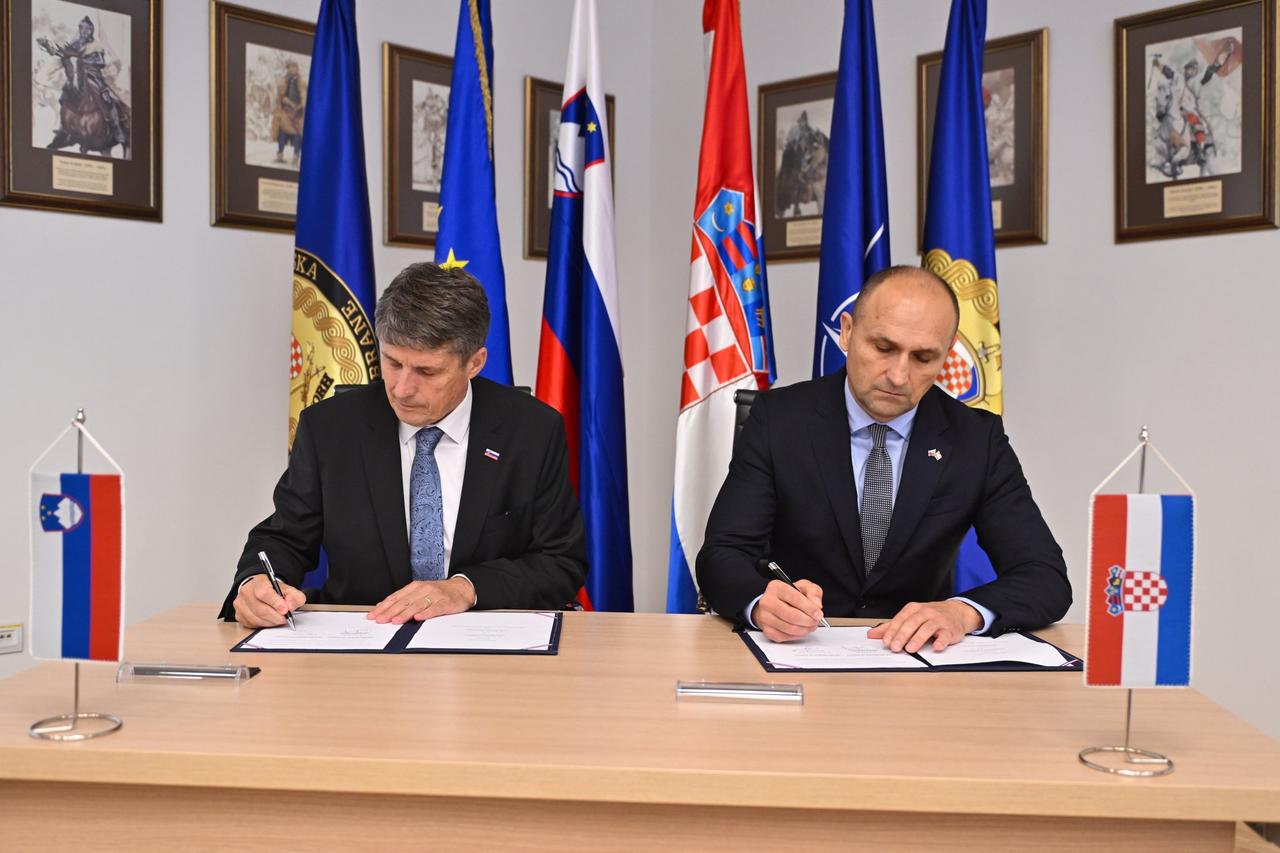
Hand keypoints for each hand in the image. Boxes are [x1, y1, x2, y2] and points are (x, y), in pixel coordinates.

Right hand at [233, 574, 304, 628]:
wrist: (259, 589)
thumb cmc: (272, 590)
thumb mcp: (288, 589)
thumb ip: (294, 596)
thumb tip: (290, 606)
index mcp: (259, 582)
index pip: (264, 593)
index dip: (275, 603)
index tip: (285, 610)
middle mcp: (246, 592)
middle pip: (260, 609)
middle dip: (276, 617)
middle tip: (285, 618)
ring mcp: (240, 604)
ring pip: (256, 619)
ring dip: (270, 622)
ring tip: (278, 619)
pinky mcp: (239, 615)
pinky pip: (252, 624)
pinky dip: (263, 624)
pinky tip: (269, 620)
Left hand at [368, 577, 475, 623]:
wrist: (461, 588)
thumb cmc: (438, 592)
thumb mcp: (419, 592)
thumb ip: (403, 599)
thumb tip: (383, 607)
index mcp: (415, 587)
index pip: (396, 597)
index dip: (384, 607)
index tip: (373, 615)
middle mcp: (423, 589)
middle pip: (404, 602)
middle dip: (391, 612)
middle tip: (381, 620)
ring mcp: (435, 596)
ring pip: (417, 605)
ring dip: (405, 614)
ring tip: (396, 621)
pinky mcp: (446, 603)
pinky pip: (435, 609)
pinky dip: (426, 613)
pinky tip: (419, 618)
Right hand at [752, 579, 824, 642]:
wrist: (775, 604)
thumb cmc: (790, 596)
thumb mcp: (804, 587)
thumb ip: (813, 592)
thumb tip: (816, 605)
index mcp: (776, 587)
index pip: (795, 598)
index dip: (809, 608)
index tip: (818, 614)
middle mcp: (767, 602)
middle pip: (792, 616)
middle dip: (808, 621)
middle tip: (816, 621)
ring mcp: (765, 617)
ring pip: (790, 628)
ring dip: (805, 629)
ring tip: (810, 625)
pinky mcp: (767, 630)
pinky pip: (786, 637)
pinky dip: (797, 635)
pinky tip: (801, 629)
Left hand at [867, 600, 981, 652]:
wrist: (956, 612)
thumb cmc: (930, 616)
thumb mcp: (910, 618)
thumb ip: (891, 626)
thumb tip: (872, 634)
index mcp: (914, 609)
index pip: (900, 619)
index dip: (892, 631)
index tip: (886, 641)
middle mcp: (926, 612)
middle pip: (912, 623)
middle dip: (902, 635)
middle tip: (895, 647)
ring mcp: (939, 620)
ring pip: (927, 628)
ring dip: (918, 639)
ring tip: (910, 649)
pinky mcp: (950, 629)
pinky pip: (945, 635)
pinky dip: (941, 641)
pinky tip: (936, 647)